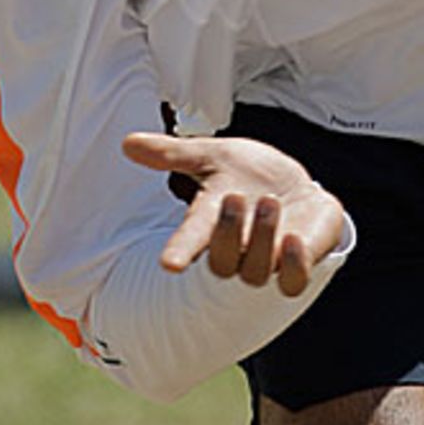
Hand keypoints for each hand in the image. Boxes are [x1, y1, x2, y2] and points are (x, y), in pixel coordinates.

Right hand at [123, 130, 344, 295]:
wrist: (295, 186)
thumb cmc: (248, 173)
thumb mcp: (213, 155)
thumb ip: (173, 154)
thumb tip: (127, 143)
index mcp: (211, 222)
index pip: (189, 242)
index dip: (179, 251)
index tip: (169, 263)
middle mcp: (236, 249)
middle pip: (222, 264)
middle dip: (228, 233)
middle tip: (235, 197)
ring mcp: (266, 261)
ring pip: (256, 272)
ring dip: (262, 237)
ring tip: (269, 201)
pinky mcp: (297, 266)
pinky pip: (292, 282)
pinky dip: (294, 265)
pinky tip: (295, 238)